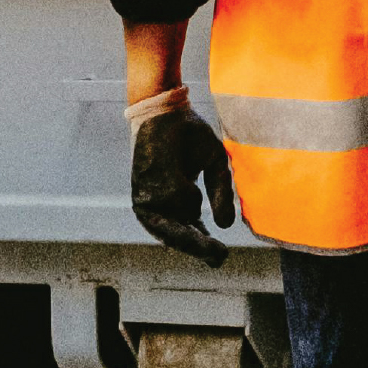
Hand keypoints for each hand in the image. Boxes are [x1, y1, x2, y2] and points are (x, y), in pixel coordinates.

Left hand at [128, 92, 236, 266]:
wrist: (166, 110)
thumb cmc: (190, 134)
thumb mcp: (215, 164)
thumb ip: (220, 192)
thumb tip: (225, 226)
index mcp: (179, 200)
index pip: (190, 229)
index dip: (204, 245)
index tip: (220, 256)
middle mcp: (161, 203)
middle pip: (178, 237)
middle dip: (199, 249)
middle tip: (219, 258)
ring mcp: (150, 198)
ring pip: (170, 229)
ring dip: (191, 242)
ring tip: (213, 251)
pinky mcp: (142, 189)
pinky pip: (165, 207)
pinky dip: (181, 212)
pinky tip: (195, 215)